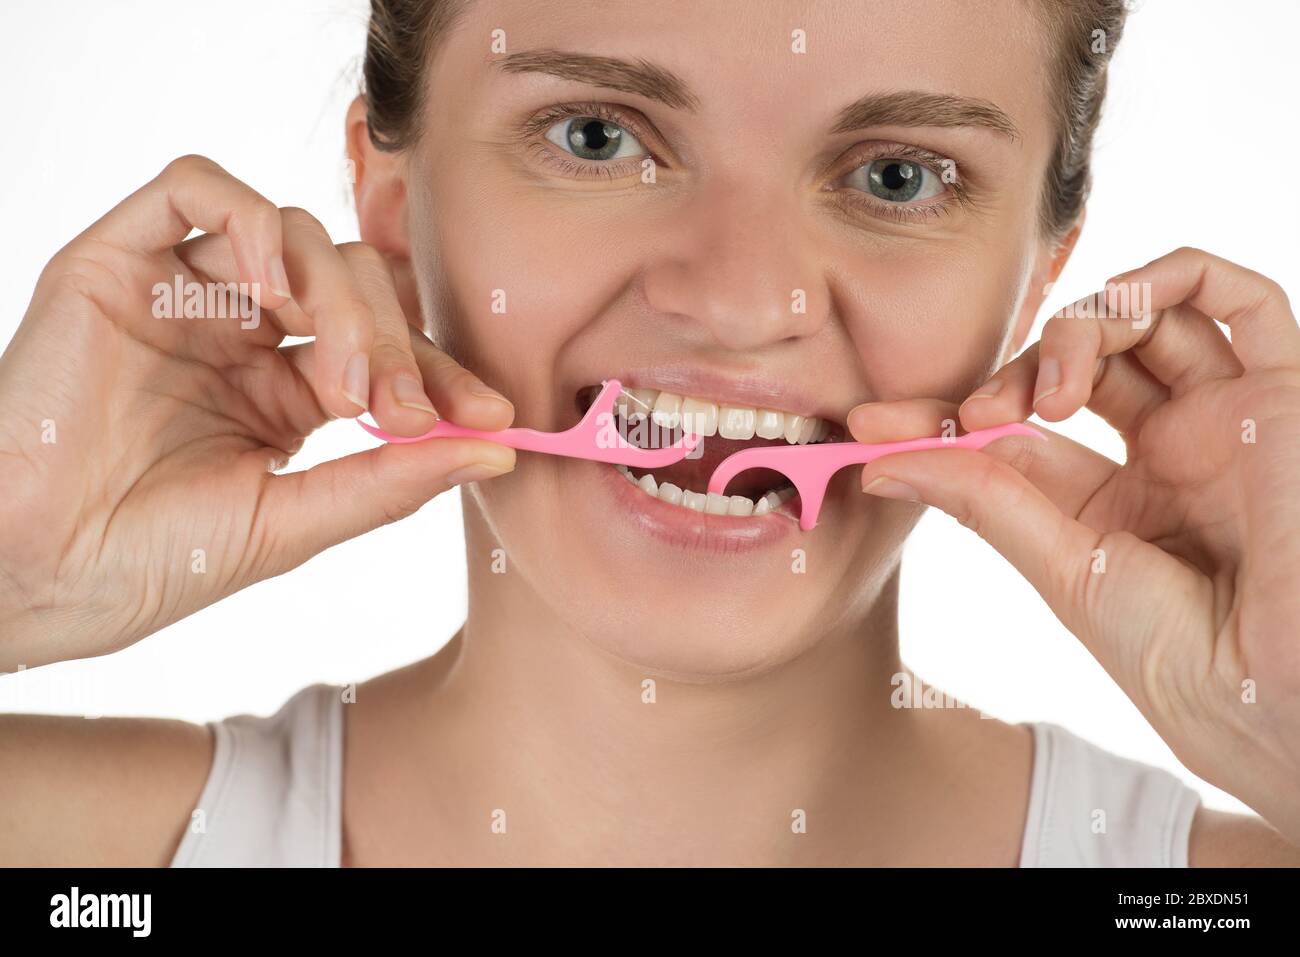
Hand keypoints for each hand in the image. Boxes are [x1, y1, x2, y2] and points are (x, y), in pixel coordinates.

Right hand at [0, 155, 515, 669]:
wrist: (32, 577)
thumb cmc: (148, 562)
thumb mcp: (292, 522)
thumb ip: (390, 480)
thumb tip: (499, 449)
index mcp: (282, 393)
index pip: (386, 350)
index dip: (443, 374)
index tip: (491, 415)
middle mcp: (239, 334)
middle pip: (351, 285)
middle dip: (396, 344)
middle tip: (404, 412)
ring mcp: (182, 295)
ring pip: (293, 236)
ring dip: (339, 299)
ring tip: (346, 381)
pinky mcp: (118, 262)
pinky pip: (194, 189)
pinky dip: (251, 222)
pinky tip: (277, 293)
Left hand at [849, 247, 1299, 842]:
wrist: (1288, 707)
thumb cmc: (1193, 669)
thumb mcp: (1066, 573)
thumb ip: (987, 500)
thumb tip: (883, 459)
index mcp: (1115, 503)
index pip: (1015, 431)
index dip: (942, 416)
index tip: (868, 423)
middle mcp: (1169, 453)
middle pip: (1073, 364)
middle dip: (1007, 372)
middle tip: (968, 413)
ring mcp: (1225, 419)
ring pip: (1142, 318)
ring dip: (1074, 327)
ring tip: (1047, 394)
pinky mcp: (1286, 393)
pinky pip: (1241, 297)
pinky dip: (1169, 278)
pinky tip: (1114, 320)